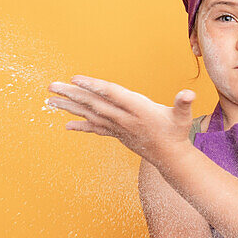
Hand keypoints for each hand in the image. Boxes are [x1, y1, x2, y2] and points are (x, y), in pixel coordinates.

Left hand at [46, 75, 195, 164]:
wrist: (170, 157)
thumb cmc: (176, 132)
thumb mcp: (182, 116)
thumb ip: (183, 104)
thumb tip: (188, 94)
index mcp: (136, 109)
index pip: (111, 95)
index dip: (93, 86)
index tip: (75, 79)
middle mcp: (122, 118)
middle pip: (93, 104)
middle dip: (71, 95)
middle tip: (51, 86)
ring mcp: (117, 127)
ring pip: (89, 115)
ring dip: (69, 108)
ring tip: (49, 101)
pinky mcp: (116, 133)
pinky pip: (94, 129)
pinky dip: (80, 126)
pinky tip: (65, 125)